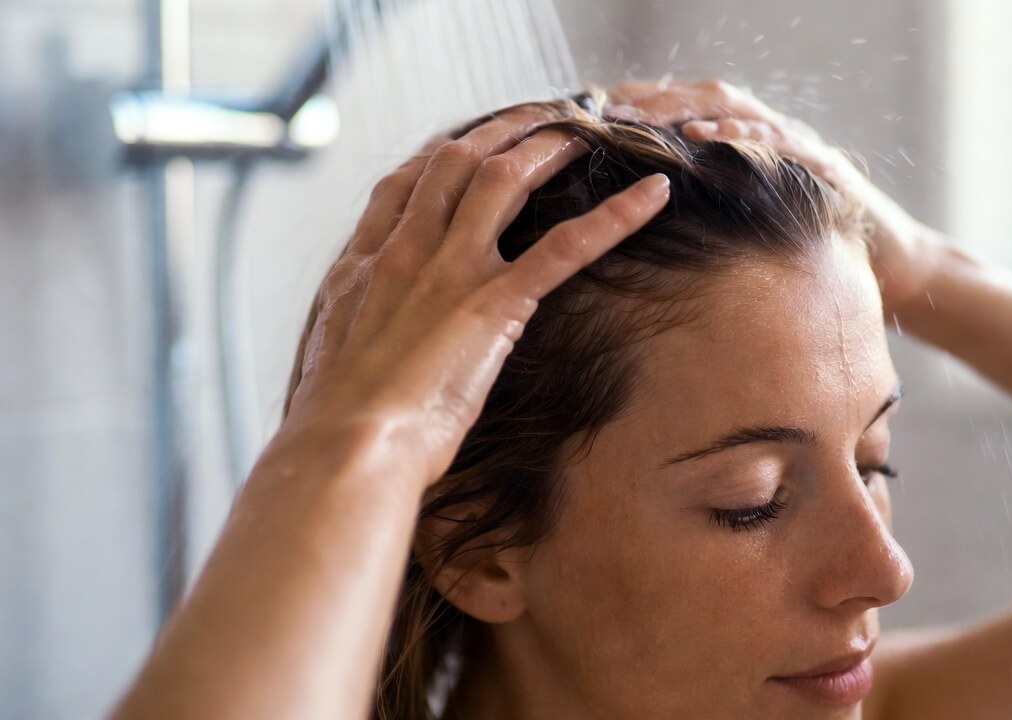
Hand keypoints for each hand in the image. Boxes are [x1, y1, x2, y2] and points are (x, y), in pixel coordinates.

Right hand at [276, 107, 670, 489]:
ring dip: (550, 147)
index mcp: (361, 266)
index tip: (468, 141)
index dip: (440, 154)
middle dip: (501, 130)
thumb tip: (373, 345)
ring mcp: (450, 272)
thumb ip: (359, 334)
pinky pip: (565, 246)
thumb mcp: (333, 366)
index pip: (402, 184)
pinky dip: (616, 216)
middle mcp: (404, 252)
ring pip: (504, 180)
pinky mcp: (494, 304)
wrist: (345, 448)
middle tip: (540, 117)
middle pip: (455, 160)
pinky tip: (653, 194)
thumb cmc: (337, 428)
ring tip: (589, 131)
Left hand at [606, 78, 946, 314]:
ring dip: (684, 108)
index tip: (590, 114)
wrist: (893, 268)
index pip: (685, 112)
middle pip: (701, 98)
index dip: (639, 107)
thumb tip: (647, 229)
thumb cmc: (815, 254)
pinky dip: (742, 134)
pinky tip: (707, 135)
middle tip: (602, 108)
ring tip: (639, 114)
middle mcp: (770, 134)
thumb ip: (711, 218)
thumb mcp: (752, 233)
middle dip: (650, 99)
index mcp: (747, 147)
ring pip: (735, 108)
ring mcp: (798, 144)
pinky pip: (780, 142)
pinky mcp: (825, 165)